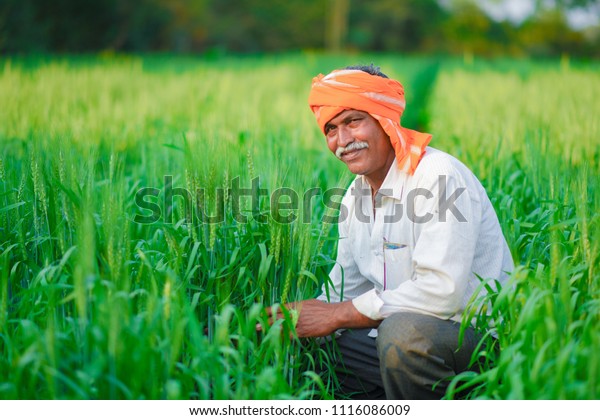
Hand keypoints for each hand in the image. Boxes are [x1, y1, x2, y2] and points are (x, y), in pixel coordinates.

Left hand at [262, 299, 380, 337]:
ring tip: (261, 333)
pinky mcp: (303, 332)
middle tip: (255, 325)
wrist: (334, 315)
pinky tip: (276, 341)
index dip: (268, 310)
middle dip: (265, 321)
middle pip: (277, 317)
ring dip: (271, 330)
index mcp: (296, 305)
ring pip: (282, 327)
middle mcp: (295, 313)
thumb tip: (295, 307)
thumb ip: (300, 306)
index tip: (259, 312)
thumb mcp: (310, 303)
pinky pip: (290, 336)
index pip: (278, 307)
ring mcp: (298, 323)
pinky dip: (283, 338)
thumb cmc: (323, 308)